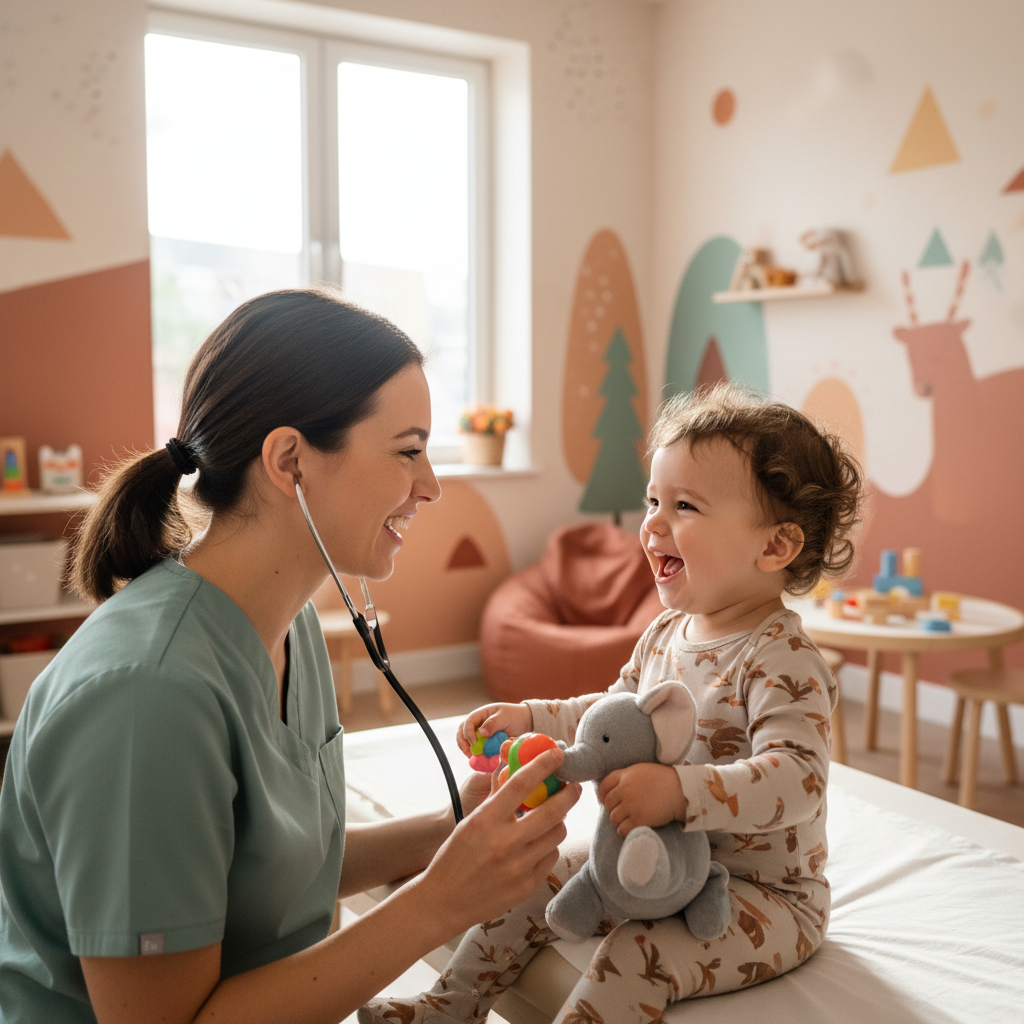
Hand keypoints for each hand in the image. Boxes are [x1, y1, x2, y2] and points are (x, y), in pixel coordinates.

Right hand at [417, 747, 581, 935]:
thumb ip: (497, 799)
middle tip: (573, 786)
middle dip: (568, 794)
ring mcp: (518, 867)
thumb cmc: (455, 856)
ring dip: (557, 822)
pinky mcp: (527, 886)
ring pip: (557, 834)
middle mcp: (504, 843)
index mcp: (485, 820)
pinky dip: (548, 846)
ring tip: (548, 819)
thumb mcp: (471, 821)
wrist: (443, 902)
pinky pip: (551, 857)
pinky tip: (536, 846)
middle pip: (551, 811)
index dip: (542, 765)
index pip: (520, 784)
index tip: (557, 754)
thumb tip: (516, 769)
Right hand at [456, 702, 533, 756]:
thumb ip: (493, 723)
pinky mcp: (485, 745)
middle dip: (464, 744)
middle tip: (470, 754)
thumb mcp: (505, 717)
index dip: (468, 733)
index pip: (467, 723)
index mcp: (480, 715)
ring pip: (467, 743)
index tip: (474, 743)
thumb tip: (481, 732)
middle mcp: (477, 725)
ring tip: (476, 760)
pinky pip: (477, 751)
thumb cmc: (515, 716)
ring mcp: (480, 735)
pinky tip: (483, 762)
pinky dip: (478, 757)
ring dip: (469, 752)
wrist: (526, 722)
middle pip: (462, 733)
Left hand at [598, 763, 685, 837]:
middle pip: (609, 804)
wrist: (681, 789)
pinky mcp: (639, 820)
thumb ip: (627, 777)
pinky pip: (623, 830)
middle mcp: (625, 790)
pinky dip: (625, 831)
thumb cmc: (664, 779)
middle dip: (614, 808)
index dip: (604, 795)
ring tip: (630, 819)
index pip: (604, 786)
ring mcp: (631, 805)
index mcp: (626, 775)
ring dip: (620, 820)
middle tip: (624, 811)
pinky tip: (632, 827)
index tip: (608, 801)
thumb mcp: (642, 770)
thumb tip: (615, 789)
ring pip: (614, 818)